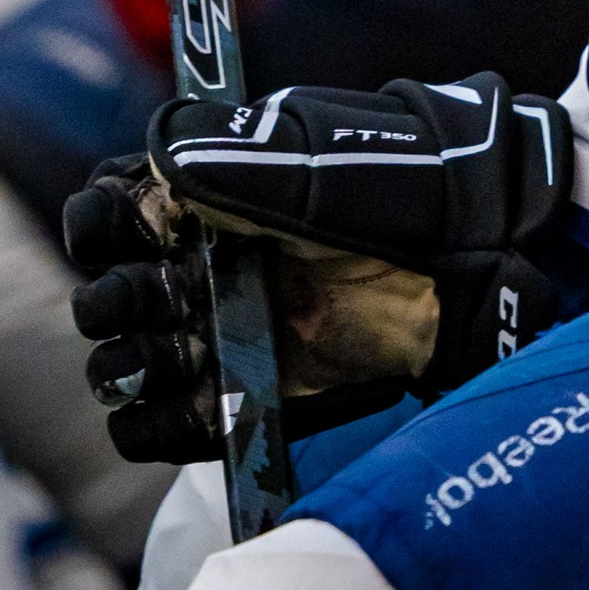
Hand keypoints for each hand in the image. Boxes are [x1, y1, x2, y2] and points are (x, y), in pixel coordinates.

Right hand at [67, 76, 573, 447]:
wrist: (490, 248)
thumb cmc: (409, 181)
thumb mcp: (323, 161)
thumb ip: (241, 166)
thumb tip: (161, 163)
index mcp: (213, 191)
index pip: (117, 206)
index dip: (98, 221)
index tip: (105, 232)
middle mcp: (211, 260)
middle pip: (114, 290)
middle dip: (108, 299)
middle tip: (131, 303)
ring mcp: (233, 328)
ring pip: (133, 360)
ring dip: (121, 366)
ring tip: (142, 363)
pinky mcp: (260, 391)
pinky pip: (178, 424)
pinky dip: (153, 428)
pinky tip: (158, 414)